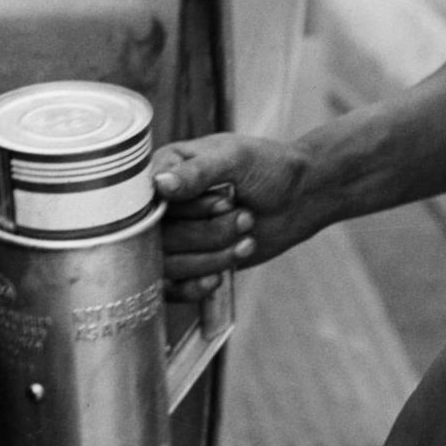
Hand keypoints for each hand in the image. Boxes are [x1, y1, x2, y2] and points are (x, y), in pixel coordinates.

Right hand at [151, 133, 316, 301]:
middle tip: (245, 217)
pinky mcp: (189, 261)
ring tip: (247, 237)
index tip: (222, 203)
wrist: (300, 196)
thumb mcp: (236, 158)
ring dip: (210, 257)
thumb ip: (197, 172)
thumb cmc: (270, 167)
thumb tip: (159, 185)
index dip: (183, 210)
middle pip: (158, 237)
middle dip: (207, 233)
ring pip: (168, 263)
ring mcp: (175, 235)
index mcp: (165, 169)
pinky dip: (196, 286)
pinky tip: (219, 277)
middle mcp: (162, 204)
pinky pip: (174, 288)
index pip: (145, 201)